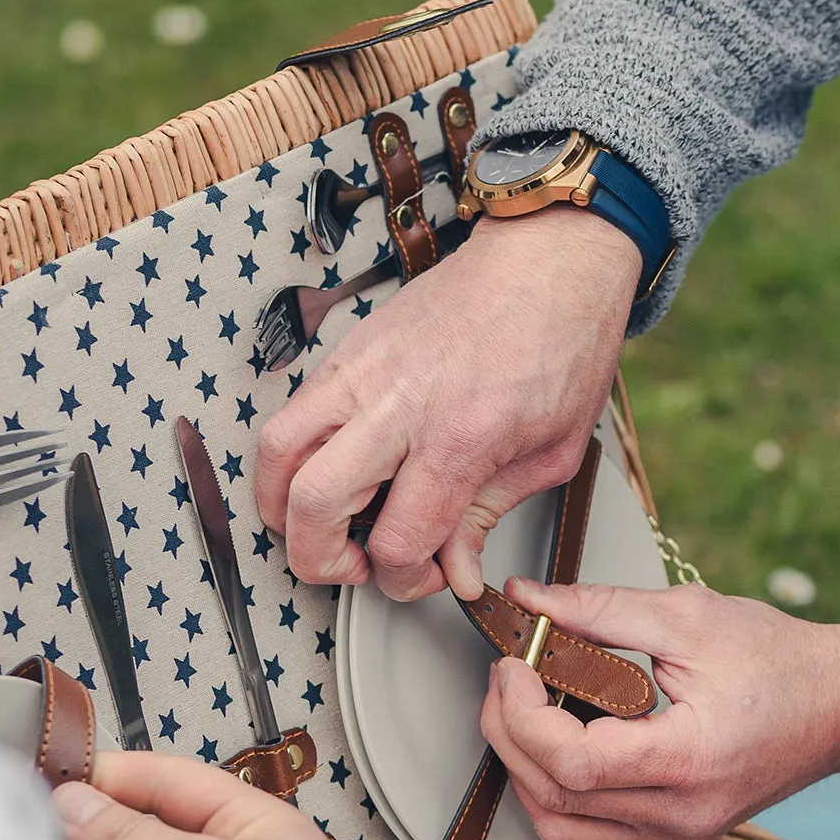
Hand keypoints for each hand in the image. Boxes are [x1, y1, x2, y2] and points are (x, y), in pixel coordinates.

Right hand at [256, 208, 639, 600]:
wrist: (551, 259)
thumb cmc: (562, 343)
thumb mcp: (549, 452)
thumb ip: (489, 515)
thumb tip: (455, 568)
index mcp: (457, 438)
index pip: (397, 542)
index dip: (403, 581)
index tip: (421, 576)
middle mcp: (398, 405)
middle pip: (313, 504)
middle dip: (319, 558)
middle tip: (354, 566)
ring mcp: (363, 372)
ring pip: (277, 453)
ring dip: (283, 506)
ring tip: (319, 525)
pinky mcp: (348, 350)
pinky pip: (291, 411)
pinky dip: (293, 454)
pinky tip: (330, 469)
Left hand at [479, 579, 839, 839]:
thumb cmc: (781, 659)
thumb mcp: (690, 617)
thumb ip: (601, 609)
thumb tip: (527, 599)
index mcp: (690, 760)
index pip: (571, 762)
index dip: (522, 714)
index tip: (514, 663)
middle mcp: (682, 814)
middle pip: (553, 797)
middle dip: (509, 733)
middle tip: (507, 676)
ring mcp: (678, 833)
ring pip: (560, 825)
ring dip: (525, 767)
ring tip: (525, 707)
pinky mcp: (674, 833)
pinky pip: (589, 828)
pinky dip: (556, 788)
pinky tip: (559, 737)